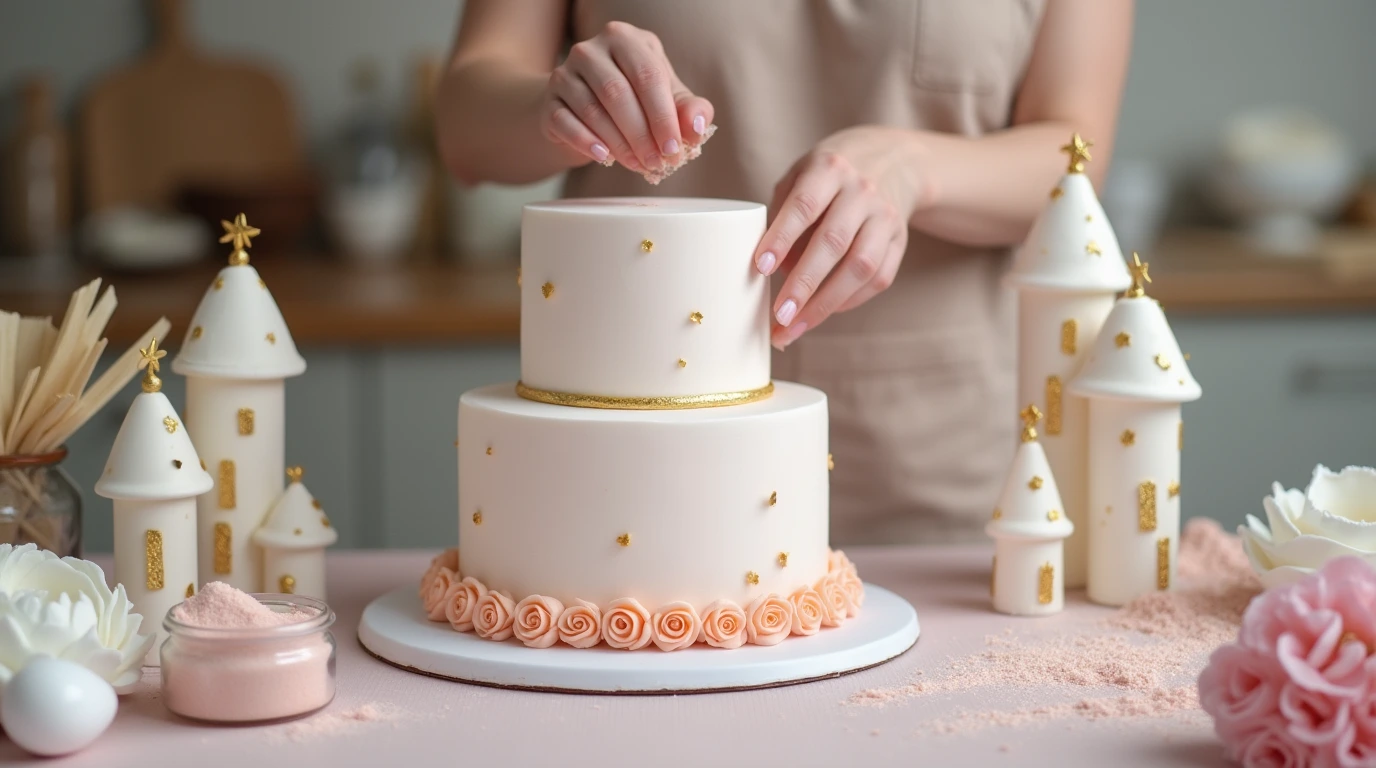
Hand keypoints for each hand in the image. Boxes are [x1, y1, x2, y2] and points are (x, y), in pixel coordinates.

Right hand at [539, 21, 712, 172]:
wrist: (580, 109)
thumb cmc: (631, 100)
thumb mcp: (664, 100)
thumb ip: (687, 109)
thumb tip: (697, 126)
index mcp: (626, 40)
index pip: (648, 75)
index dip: (663, 116)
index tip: (673, 148)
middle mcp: (591, 50)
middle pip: (618, 92)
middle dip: (641, 134)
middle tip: (656, 163)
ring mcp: (565, 73)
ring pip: (593, 110)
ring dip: (619, 144)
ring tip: (637, 164)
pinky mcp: (548, 101)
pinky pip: (566, 123)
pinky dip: (587, 143)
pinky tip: (604, 157)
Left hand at [756, 127, 918, 348]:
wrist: (893, 160)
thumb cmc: (829, 175)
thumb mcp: (800, 176)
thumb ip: (781, 215)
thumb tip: (773, 268)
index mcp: (829, 169)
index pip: (804, 205)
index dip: (782, 238)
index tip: (761, 267)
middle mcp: (862, 191)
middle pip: (833, 242)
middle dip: (804, 283)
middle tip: (779, 314)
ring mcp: (885, 217)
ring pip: (860, 267)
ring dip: (826, 303)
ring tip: (796, 326)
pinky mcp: (900, 240)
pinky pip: (879, 278)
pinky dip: (849, 301)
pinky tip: (824, 312)